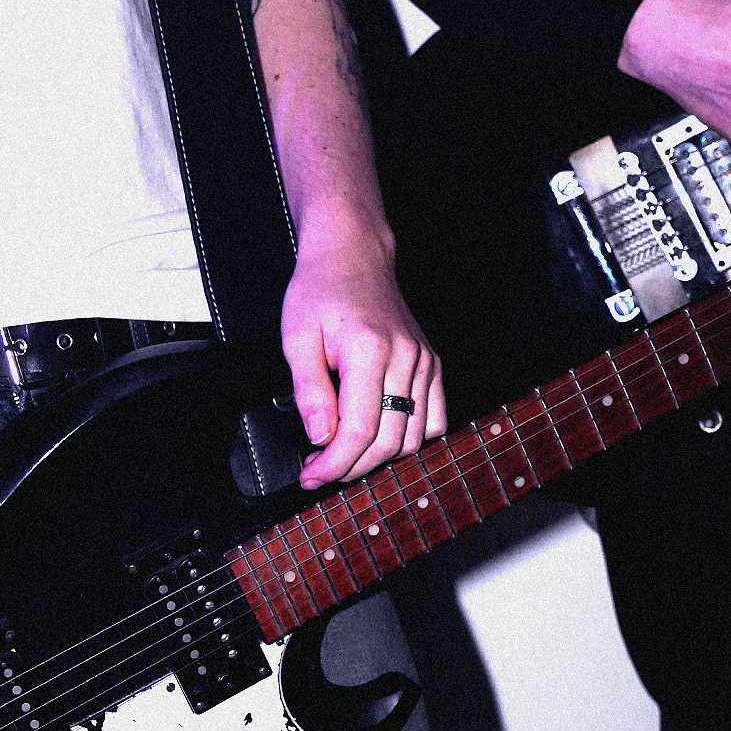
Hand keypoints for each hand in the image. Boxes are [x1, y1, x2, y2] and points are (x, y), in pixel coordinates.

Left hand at [280, 224, 445, 490]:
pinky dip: (408, 438)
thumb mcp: (297, 338)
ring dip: (378, 457)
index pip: (359, 430)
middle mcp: (406, 357)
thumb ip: (310, 392)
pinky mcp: (431, 363)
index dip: (334, 463)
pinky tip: (378, 436)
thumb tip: (321, 437)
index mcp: (370, 349)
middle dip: (351, 466)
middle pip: (388, 441)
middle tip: (321, 469)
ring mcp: (424, 361)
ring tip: (344, 454)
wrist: (352, 254)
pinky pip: (433, 418)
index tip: (311, 475)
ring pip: (413, 437)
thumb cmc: (322, 290)